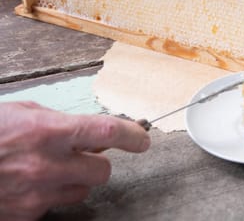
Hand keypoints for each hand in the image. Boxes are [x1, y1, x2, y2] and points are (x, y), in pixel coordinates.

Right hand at [0, 101, 149, 220]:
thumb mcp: (21, 112)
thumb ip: (57, 121)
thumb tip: (86, 132)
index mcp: (47, 130)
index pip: (107, 132)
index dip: (132, 136)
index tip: (142, 139)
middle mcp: (46, 164)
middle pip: (102, 170)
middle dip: (97, 162)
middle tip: (82, 154)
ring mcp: (35, 194)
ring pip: (82, 191)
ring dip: (75, 179)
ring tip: (48, 169)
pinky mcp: (24, 215)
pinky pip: (55, 205)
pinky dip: (50, 195)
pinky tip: (29, 184)